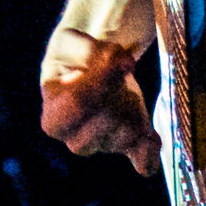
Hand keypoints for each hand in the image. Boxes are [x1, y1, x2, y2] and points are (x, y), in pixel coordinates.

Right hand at [39, 28, 158, 176]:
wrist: (92, 65)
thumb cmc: (75, 55)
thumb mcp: (69, 42)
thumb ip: (88, 49)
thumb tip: (123, 63)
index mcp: (54, 115)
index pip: (76, 105)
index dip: (100, 83)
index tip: (120, 61)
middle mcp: (75, 138)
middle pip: (102, 126)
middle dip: (116, 98)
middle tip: (120, 78)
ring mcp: (103, 145)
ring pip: (126, 138)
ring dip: (134, 108)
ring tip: (126, 90)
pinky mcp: (128, 147)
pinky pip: (143, 163)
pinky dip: (150, 151)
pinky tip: (151, 135)